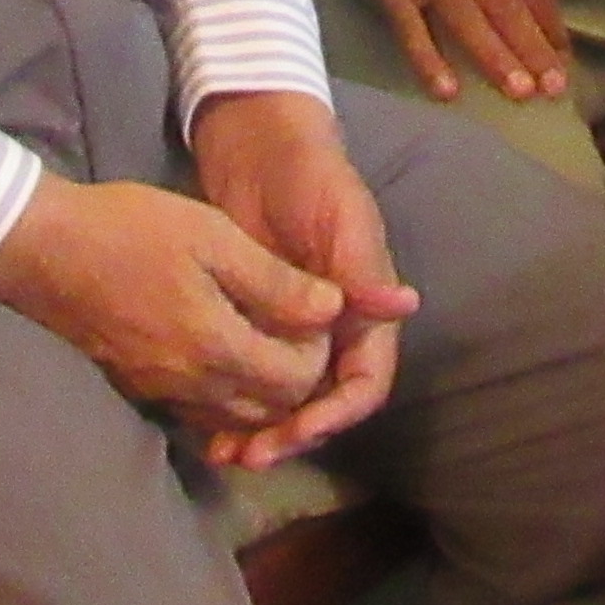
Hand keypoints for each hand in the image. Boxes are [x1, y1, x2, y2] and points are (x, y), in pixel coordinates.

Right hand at [0, 173, 346, 443]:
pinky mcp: (139, 388)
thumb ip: (275, 281)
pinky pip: (199, 412)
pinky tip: (225, 357)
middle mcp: (193, 385)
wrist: (43, 249)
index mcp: (216, 346)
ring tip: (267, 341)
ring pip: (235, 417)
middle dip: (296, 377)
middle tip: (296, 327)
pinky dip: (225, 399)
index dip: (318, 352)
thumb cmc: (129, 230)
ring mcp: (162, 392)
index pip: (296, 380)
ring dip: (263, 392)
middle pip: (270, 408)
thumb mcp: (211, 236)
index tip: (314, 311)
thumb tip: (332, 309)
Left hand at [187, 92, 418, 463]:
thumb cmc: (310, 174)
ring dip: (260, 430)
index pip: (363, 383)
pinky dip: (232, 404)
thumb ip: (361, 265)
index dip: (336, 413)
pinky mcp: (253, 325)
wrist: (256, 146)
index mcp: (365, 312)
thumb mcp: (339, 215)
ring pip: (284, 399)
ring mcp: (292, 331)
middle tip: (250, 457)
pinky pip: (249, 377)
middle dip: (292, 435)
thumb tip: (400, 305)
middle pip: (322, 404)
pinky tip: (204, 426)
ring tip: (223, 455)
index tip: (300, 433)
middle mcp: (334, 332)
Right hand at [316, 0, 570, 104]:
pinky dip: (428, 60)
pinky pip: (411, 29)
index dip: (550, 23)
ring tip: (520, 92)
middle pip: (506, 6)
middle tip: (555, 87)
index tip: (564, 58)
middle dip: (534, 48)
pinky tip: (446, 91)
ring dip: (496, 57)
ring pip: (468, 20)